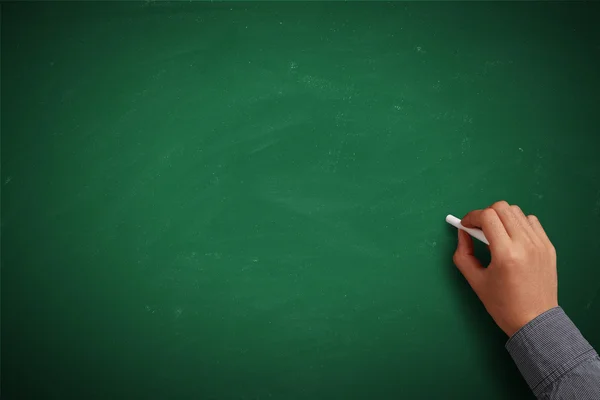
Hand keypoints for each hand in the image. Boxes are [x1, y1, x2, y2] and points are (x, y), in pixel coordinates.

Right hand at [452, 201, 557, 336]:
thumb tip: (463, 232)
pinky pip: (531, 222)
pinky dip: (518, 224)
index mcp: (506, 253)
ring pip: (517, 212)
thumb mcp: (475, 281)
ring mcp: (540, 244)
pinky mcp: (549, 246)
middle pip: (502, 208)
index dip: (471, 217)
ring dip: (502, 218)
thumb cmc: (502, 305)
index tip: (465, 225)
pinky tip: (512, 238)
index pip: (487, 216)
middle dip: (485, 214)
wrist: (535, 321)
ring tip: (496, 235)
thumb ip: (463, 254)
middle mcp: (525, 244)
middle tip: (479, 229)